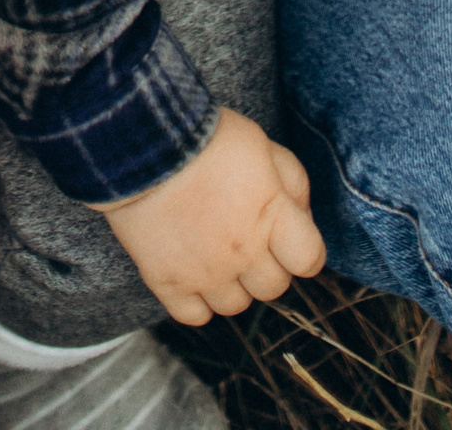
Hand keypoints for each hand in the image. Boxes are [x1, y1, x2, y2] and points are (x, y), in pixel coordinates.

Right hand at [98, 104, 322, 326]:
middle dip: (266, 265)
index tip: (290, 239)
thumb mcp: (261, 143)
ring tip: (215, 251)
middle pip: (273, 287)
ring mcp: (205, 272)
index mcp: (272, 215)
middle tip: (246, 238)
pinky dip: (196, 300)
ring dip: (232, 283)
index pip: (310, 260)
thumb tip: (303, 217)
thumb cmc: (205, 136)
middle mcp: (244, 252)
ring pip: (235, 305)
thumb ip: (292, 181)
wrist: (142, 139)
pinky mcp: (168, 282)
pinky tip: (191, 271)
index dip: (303, 251)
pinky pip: (194, 316)